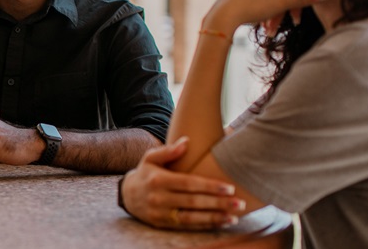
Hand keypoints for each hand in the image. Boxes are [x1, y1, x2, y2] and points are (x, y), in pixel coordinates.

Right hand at [122, 138, 244, 229]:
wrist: (127, 195)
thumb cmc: (145, 173)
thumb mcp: (150, 158)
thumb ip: (169, 151)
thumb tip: (187, 141)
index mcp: (158, 180)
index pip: (189, 184)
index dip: (210, 186)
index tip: (229, 188)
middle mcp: (159, 197)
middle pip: (193, 202)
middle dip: (218, 203)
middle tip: (239, 203)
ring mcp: (160, 213)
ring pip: (192, 218)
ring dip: (215, 218)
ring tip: (234, 217)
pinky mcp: (163, 224)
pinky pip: (187, 226)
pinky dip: (205, 225)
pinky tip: (221, 223)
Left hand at [203, 0, 326, 36]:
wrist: (223, 14)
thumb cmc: (252, 7)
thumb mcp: (280, 4)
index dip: (300, 3)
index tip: (297, 20)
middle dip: (286, 10)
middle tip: (288, 26)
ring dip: (275, 13)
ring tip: (270, 30)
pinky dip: (266, 9)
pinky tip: (263, 25)